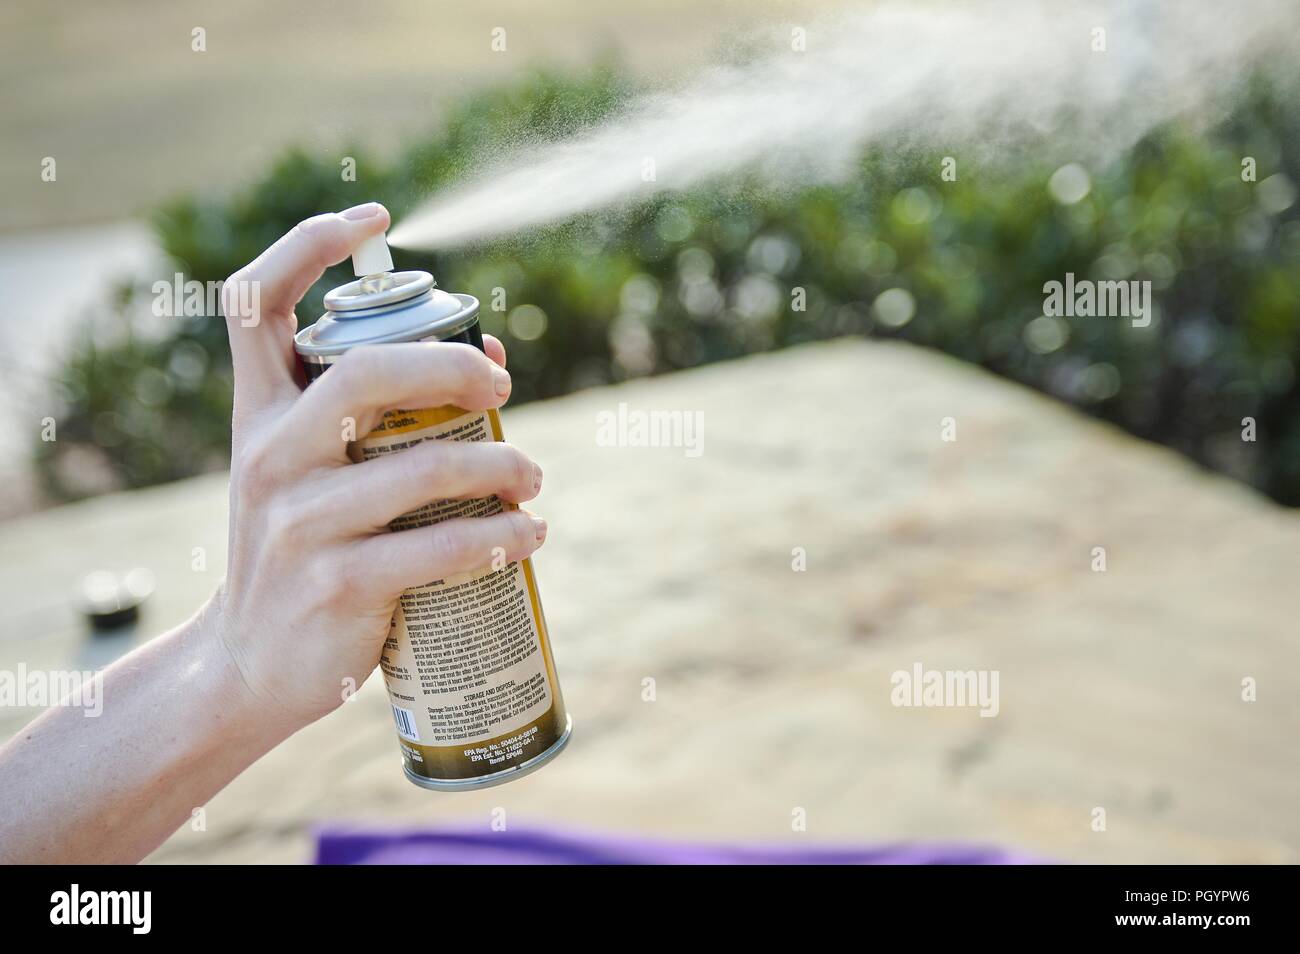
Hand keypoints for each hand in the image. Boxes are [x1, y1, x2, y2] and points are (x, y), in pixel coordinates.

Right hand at [215, 202, 545, 729]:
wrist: (247, 667)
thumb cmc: (302, 554)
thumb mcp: (310, 477)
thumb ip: (371, 417)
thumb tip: (487, 352)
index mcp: (257, 415)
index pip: (254, 303)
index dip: (307, 245)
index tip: (375, 219)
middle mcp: (267, 456)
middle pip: (365, 371)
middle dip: (452, 364)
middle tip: (501, 383)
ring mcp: (297, 522)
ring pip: (421, 465)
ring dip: (500, 463)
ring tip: (533, 477)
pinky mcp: (335, 585)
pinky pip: (437, 545)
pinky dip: (498, 536)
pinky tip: (529, 536)